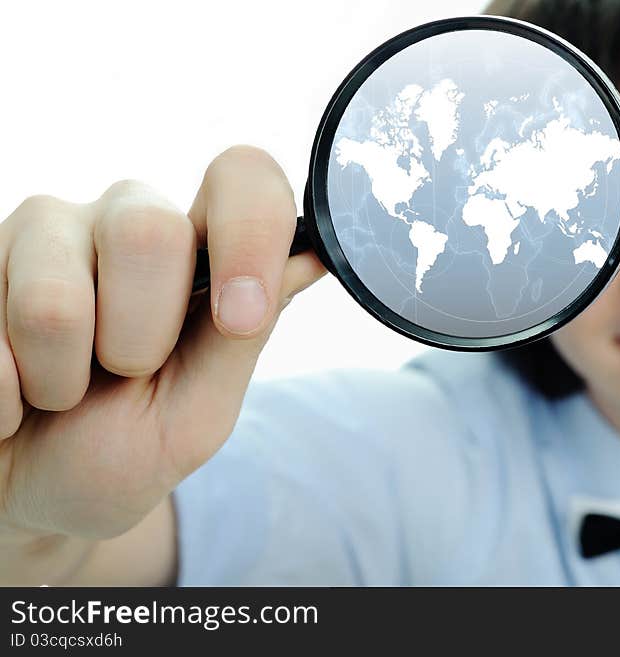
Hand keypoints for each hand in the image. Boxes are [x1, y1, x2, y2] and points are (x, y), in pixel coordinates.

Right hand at [0, 145, 324, 581]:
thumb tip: (317, 253)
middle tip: (124, 373)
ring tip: (60, 389)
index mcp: (198, 252)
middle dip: (138, 339)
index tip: (239, 316)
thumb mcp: (198, 411)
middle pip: (148, 231)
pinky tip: (9, 392)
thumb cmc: (123, 451)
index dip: (250, 232)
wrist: (27, 494)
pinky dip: (2, 395)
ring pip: (55, 294)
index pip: (243, 175)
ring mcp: (43, 232)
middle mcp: (126, 220)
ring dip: (62, 377)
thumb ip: (244, 335)